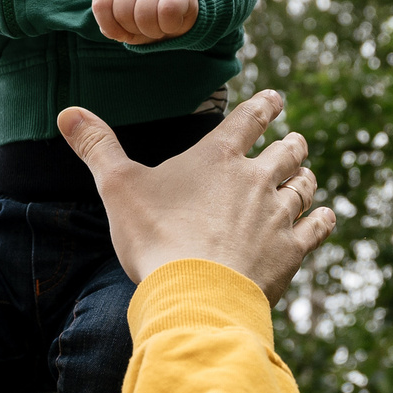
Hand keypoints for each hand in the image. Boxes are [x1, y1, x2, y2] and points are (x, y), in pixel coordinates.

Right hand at [57, 91, 334, 296]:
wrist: (196, 294)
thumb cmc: (156, 238)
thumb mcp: (118, 188)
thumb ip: (97, 146)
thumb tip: (67, 111)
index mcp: (219, 156)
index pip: (252, 117)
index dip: (265, 104)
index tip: (275, 98)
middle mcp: (258, 178)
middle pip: (288, 149)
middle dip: (291, 143)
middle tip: (294, 142)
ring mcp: (279, 214)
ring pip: (305, 185)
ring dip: (305, 178)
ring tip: (304, 177)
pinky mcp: (292, 250)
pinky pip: (318, 226)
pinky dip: (322, 218)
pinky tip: (324, 216)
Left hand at [91, 0, 199, 44]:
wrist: (186, 4)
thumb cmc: (152, 16)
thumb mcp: (129, 23)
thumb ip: (113, 28)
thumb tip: (109, 32)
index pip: (101, 3)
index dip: (109, 25)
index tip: (122, 35)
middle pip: (123, 13)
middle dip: (135, 30)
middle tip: (147, 29)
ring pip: (144, 16)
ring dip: (153, 31)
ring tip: (160, 27)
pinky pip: (167, 12)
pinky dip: (169, 26)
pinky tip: (173, 23)